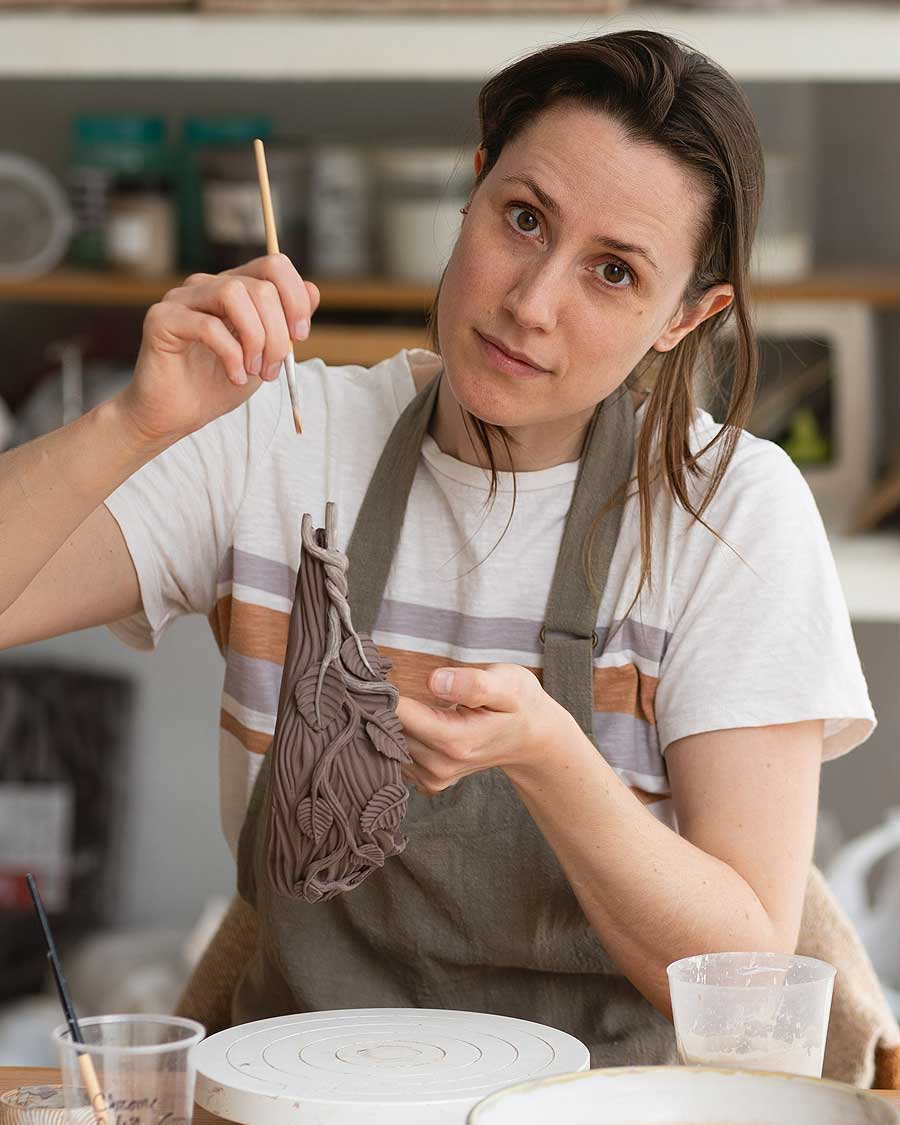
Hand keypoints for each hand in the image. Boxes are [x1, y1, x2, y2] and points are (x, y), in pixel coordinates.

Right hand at [119, 253, 319, 445]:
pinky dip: (231, 355)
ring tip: (254, 370)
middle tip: (273, 369)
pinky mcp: (161, 319)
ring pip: (233, 294)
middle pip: (260, 286)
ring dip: (256, 338)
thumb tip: (313, 290)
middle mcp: (207, 285)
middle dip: (277, 332)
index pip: (273, 265)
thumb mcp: (264, 355)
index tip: (300, 336)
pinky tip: (234, 376)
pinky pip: (208, 325)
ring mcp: (181, 298)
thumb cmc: (217, 384)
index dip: (295, 298)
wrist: (175, 415)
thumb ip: (286, 324)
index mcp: (234, 288)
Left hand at [395, 664, 570, 794]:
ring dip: (385, 721)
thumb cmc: (518, 704)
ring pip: (388, 745)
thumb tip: (435, 681)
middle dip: (381, 705)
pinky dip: (393, 737)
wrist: (531, 738)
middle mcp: (441, 765)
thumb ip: (473, 684)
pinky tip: (406, 718)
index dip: (384, 693)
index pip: (400, 715)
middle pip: (389, 731)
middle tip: (382, 679)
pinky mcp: (428, 780)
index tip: (378, 673)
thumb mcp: (507, 684)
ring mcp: (434, 777)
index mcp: (457, 741)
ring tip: (395, 697)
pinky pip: (395, 757)